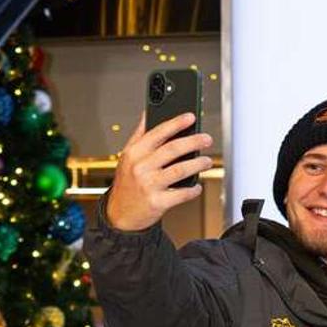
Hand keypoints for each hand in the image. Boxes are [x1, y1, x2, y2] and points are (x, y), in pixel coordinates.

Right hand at [103, 113, 213, 232]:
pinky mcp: (157, 202)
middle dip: (193, 142)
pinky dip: (192, 189)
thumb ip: (139, 134)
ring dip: (197, 164)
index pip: (157, 133)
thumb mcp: (127, 156)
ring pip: (180, 170)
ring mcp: (149, 185)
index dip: (176, 123)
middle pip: (172, 150)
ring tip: (207, 161)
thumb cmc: (127, 183)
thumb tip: (147, 112)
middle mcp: (140, 167)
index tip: (190, 117)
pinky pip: (181, 194)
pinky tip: (197, 186)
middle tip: (206, 139)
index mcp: (134, 153)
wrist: (119, 214)